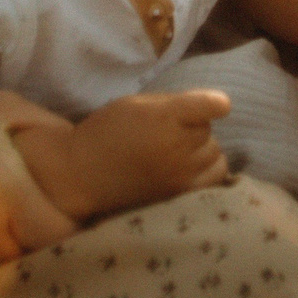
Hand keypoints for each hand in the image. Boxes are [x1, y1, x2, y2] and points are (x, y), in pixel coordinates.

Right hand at [16, 90, 232, 221]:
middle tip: (169, 133)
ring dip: (202, 149)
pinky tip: (192, 167)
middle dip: (195, 128)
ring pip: (215, 152)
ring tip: (178, 151)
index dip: (215, 104)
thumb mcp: (136, 104)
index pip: (210, 107)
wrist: (81, 174)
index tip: (215, 106)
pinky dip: (209, 169)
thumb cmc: (107, 132)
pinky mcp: (179, 194)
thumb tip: (215, 106)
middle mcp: (175, 146)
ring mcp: (179, 173)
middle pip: (209, 130)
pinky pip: (216, 176)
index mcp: (162, 117)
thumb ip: (174, 104)